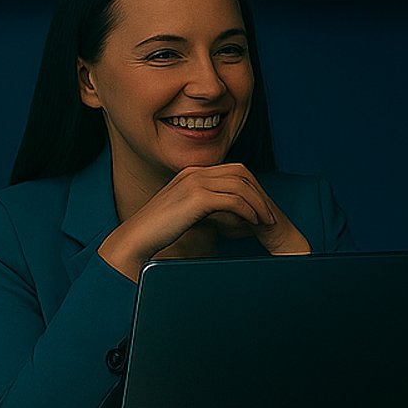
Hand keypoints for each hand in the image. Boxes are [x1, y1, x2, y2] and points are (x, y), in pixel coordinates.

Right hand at [98, 163, 310, 277]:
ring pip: (240, 186)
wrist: (137, 237)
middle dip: (260, 193)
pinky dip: (248, 211)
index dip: (252, 187)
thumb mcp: (187, 211)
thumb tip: (231, 216)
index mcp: (193, 173)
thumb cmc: (160, 230)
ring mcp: (195, 182)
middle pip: (241, 173)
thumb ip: (206, 206)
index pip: (233, 170)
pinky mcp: (196, 198)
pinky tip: (253, 223)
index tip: (262, 207)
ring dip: (258, 204)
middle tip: (270, 214)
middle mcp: (195, 172)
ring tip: (267, 221)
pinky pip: (233, 200)